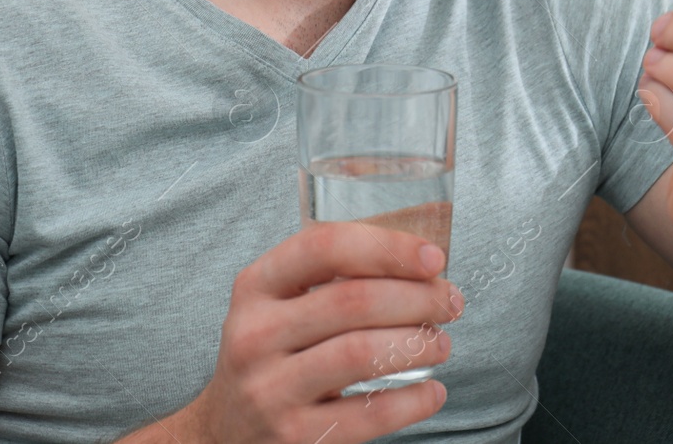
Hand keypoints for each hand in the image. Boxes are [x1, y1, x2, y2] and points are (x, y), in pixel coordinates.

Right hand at [180, 222, 462, 443]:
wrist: (223, 431)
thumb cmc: (272, 352)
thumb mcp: (278, 304)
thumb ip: (330, 277)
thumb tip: (420, 260)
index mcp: (256, 285)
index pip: (324, 247)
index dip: (387, 248)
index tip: (435, 258)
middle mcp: (256, 333)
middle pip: (353, 301)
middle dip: (417, 298)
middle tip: (449, 302)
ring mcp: (271, 388)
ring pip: (360, 354)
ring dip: (416, 343)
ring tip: (441, 343)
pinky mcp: (293, 436)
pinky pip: (367, 414)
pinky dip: (412, 402)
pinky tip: (433, 391)